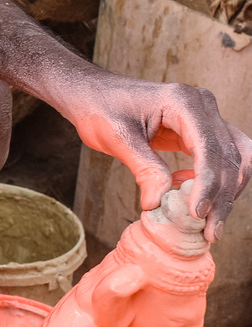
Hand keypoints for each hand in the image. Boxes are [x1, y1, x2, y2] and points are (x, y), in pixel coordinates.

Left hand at [59, 71, 251, 241]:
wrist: (92, 95)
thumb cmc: (100, 108)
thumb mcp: (118, 138)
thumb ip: (143, 168)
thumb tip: (157, 204)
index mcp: (183, 102)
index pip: (209, 147)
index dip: (208, 183)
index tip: (198, 214)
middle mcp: (202, 106)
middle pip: (229, 156)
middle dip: (223, 196)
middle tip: (211, 231)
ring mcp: (205, 117)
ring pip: (235, 159)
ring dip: (227, 193)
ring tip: (210, 225)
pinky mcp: (200, 131)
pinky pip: (221, 159)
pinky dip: (216, 183)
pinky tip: (194, 200)